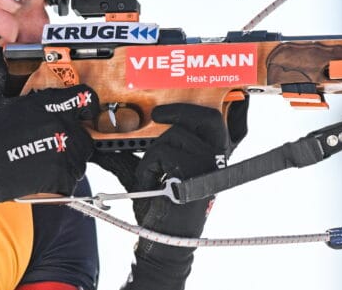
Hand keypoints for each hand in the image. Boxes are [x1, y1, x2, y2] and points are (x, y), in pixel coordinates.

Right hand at [0, 48, 98, 219]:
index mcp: (49, 104)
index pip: (86, 98)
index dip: (88, 104)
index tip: (85, 111)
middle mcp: (61, 126)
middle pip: (85, 130)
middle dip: (74, 135)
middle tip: (57, 141)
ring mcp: (64, 153)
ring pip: (82, 154)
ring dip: (71, 156)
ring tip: (50, 159)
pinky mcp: (60, 177)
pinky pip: (74, 177)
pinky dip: (64, 178)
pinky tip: (47, 175)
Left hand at [94, 99, 248, 289]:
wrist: (163, 241)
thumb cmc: (161, 208)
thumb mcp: (152, 174)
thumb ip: (141, 153)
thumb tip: (112, 138)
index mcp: (214, 158)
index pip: (229, 125)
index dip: (226, 107)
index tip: (197, 100)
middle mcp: (218, 161)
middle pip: (208, 119)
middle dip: (181, 110)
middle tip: (158, 114)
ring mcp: (210, 168)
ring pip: (176, 135)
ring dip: (152, 154)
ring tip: (150, 176)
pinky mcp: (195, 175)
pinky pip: (163, 153)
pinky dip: (147, 168)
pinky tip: (151, 185)